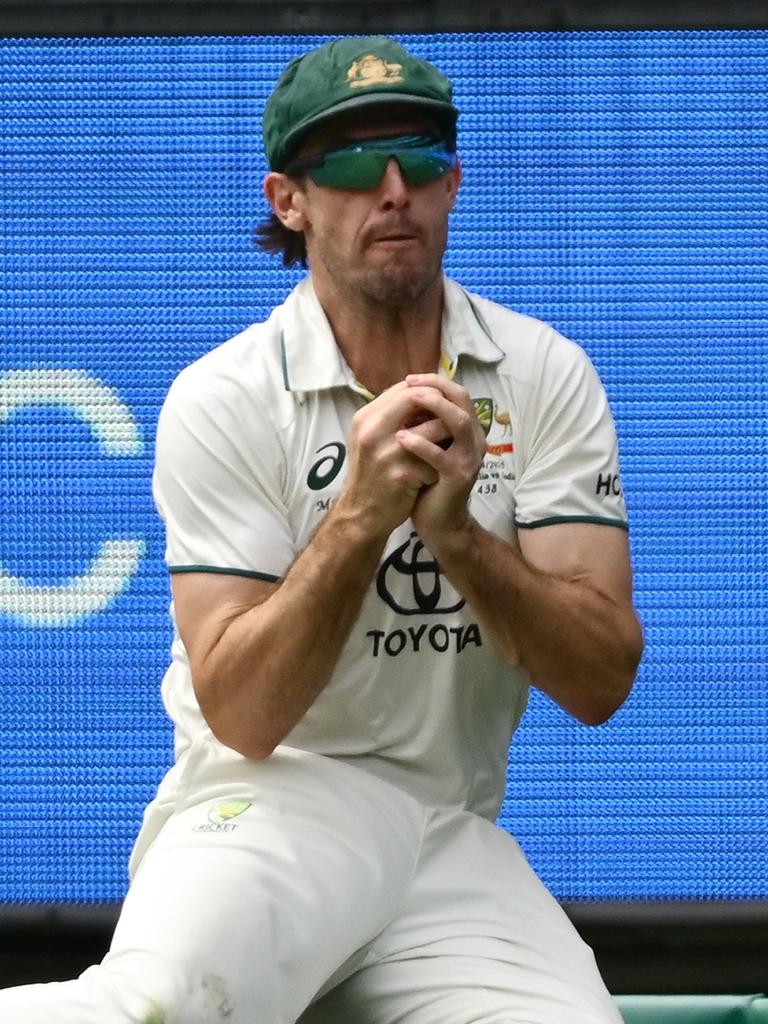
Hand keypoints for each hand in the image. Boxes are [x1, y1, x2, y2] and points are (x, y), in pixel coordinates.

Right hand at [332, 381, 442, 538]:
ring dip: (447, 435)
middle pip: (418, 398)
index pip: (403, 388)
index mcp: (365, 419)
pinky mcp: (404, 474)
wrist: (361, 515)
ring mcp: (388, 452)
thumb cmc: (370, 474)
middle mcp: (373, 431)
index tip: (440, 404)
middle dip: (440, 407)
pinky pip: (437, 457)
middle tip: (451, 420)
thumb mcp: (369, 439)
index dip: (427, 392)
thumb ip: (390, 416)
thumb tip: (421, 392)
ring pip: (436, 426)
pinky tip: (435, 474)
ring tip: (448, 445)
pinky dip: (441, 464)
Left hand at [395, 374, 486, 540]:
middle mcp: (474, 440)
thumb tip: (404, 395)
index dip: (435, 382)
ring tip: (408, 400)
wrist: (440, 523)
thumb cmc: (429, 483)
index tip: (409, 379)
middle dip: (435, 387)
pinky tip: (401, 437)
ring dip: (432, 406)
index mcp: (468, 430)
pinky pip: (441, 455)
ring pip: (457, 421)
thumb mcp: (428, 447)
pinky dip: (420, 443)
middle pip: (462, 399)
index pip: (458, 393)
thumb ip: (424, 424)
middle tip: (409, 383)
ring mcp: (469, 458)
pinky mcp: (458, 477)